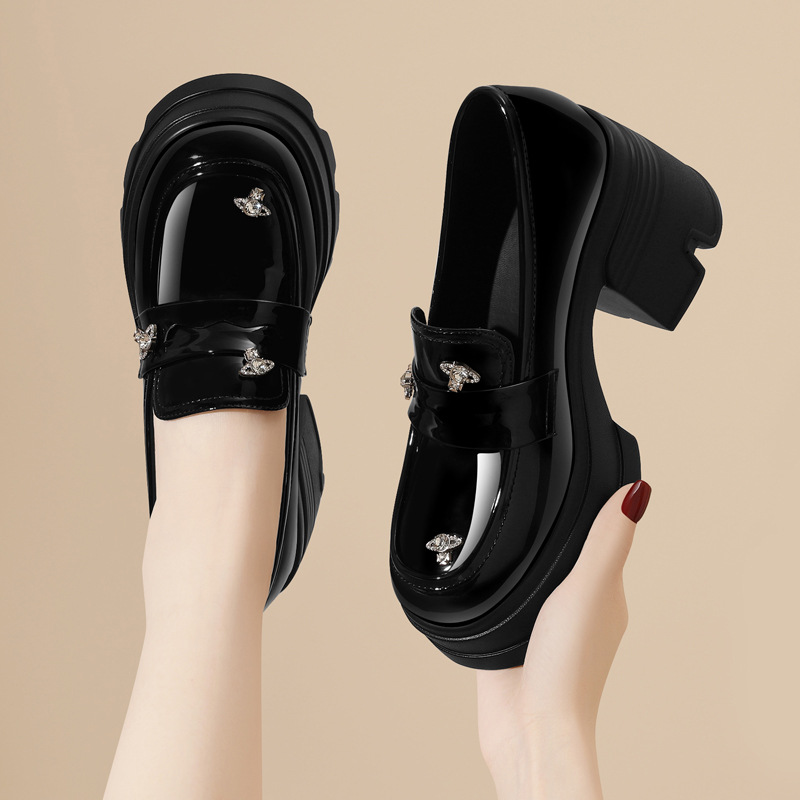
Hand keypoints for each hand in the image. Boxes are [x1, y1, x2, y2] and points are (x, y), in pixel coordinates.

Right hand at [477, 481, 651, 799]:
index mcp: (605, 593)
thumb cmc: (566, 668)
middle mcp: (577, 605)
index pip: (604, 538)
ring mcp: (543, 621)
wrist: (525, 725)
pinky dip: (503, 580)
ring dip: (526, 554)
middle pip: (566, 552)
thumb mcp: (588, 590)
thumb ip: (606, 541)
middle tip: (539, 490)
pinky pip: (508, 596)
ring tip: (511, 523)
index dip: (594, 506)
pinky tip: (489, 570)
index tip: (582, 471)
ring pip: (535, 573)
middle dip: (554, 526)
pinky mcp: (512, 632)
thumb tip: (638, 491)